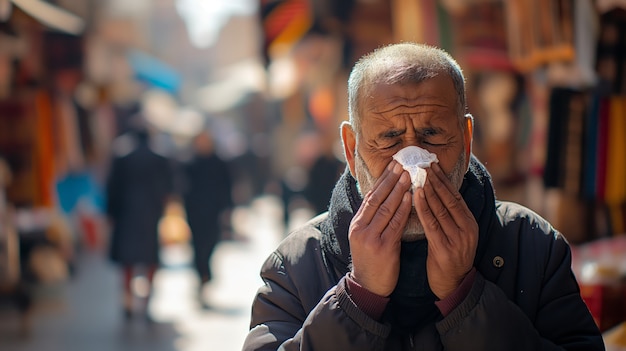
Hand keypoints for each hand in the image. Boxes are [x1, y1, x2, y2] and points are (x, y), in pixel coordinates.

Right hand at [349, 160, 412, 296]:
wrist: (368, 287)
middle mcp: (361, 228)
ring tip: (408, 175)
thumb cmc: (371, 261)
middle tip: (401, 163)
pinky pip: (395, 224)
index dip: (382, 180)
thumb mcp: (366, 237)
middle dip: (390, 179)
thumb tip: (385, 197)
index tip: (392, 165)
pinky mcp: (382, 247)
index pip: (370, 196)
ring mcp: (370, 238)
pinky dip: (403, 209)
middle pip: (377, 199)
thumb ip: (373, 219)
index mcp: (356, 224)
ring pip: (386, 209)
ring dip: (398, 190)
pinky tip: (410, 198)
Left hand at [414, 162, 477, 299]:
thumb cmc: (448, 257)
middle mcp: (466, 229)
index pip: (455, 196)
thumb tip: (436, 193)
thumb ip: (449, 216)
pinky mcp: (444, 248)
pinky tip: (416, 195)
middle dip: (436, 180)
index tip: (432, 165)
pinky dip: (423, 208)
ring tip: (419, 174)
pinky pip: (431, 224)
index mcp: (469, 223)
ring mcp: (457, 239)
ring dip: (429, 190)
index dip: (444, 180)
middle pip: (449, 199)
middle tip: (424, 163)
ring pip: (440, 209)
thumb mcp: (455, 234)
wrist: (452, 285)